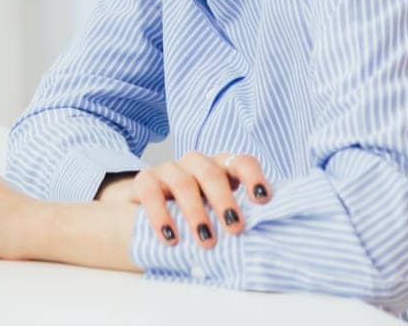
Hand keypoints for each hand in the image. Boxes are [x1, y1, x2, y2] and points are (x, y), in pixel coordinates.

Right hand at [100, 152, 271, 249]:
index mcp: (220, 168)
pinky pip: (151, 193)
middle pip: (212, 173)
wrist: (145, 211)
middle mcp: (196, 164)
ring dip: (196, 212)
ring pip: (184, 182)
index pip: (241, 162)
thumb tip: (262, 246)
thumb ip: (233, 220)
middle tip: (235, 228)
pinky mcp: (145, 180)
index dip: (253, 177)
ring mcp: (169, 169)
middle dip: (225, 200)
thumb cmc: (193, 215)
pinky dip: (161, 215)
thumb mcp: (215, 214)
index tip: (263, 199)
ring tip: (206, 240)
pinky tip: (170, 237)